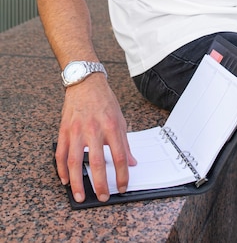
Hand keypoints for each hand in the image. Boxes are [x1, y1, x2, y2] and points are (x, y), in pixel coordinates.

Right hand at [55, 73, 136, 202]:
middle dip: (100, 183)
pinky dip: (61, 169)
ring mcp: (77, 130)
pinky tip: (65, 180)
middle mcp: (94, 129)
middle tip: (102, 197)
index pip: (119, 155)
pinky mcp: (64, 130)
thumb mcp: (120, 119)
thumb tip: (131, 162)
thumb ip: (125, 142)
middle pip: (97, 162)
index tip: (122, 187)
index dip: (122, 174)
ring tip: (80, 195)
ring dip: (77, 182)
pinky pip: (60, 153)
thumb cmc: (104, 100)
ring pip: (74, 161)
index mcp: (112, 126)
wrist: (86, 82)